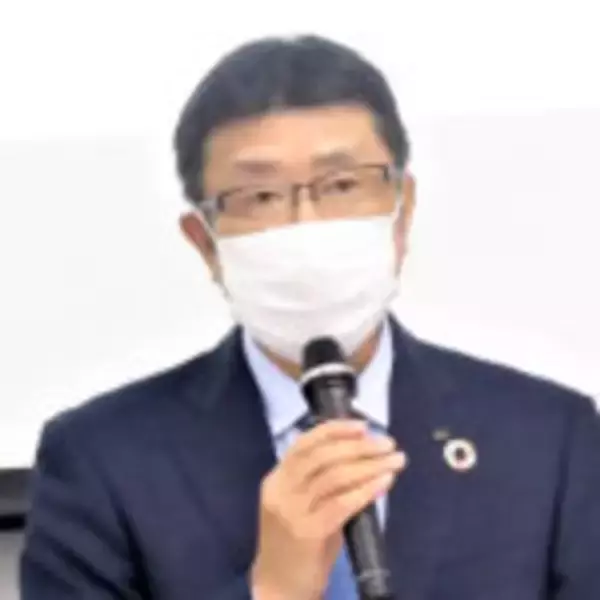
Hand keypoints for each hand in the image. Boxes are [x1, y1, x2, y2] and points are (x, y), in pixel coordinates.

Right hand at [251, 419, 405, 599]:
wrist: (279, 587)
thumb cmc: (296, 545)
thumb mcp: (302, 506)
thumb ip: (322, 482)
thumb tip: (364, 457)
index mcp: (277, 479)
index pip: (304, 443)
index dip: (334, 430)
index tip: (363, 425)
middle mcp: (281, 490)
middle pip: (322, 456)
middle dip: (359, 446)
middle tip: (388, 444)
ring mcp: (292, 511)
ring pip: (335, 476)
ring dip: (370, 465)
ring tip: (394, 460)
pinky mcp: (307, 532)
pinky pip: (342, 503)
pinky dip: (366, 489)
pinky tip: (384, 482)